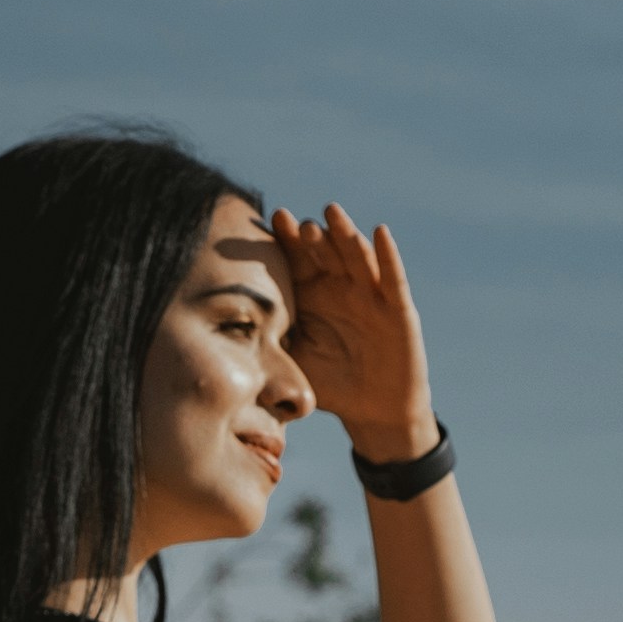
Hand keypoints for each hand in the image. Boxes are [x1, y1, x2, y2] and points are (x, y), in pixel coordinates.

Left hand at [273, 204, 436, 459]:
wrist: (373, 409)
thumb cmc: (329, 382)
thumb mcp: (294, 358)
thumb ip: (270, 339)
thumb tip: (225, 330)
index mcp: (313, 293)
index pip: (298, 259)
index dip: (287, 240)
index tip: (271, 219)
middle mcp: (341, 286)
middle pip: (324, 252)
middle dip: (310, 235)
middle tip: (294, 221)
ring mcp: (370, 294)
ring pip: (356, 256)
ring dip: (344, 233)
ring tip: (330, 212)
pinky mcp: (397, 309)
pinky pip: (392, 279)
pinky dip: (387, 255)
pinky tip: (379, 232)